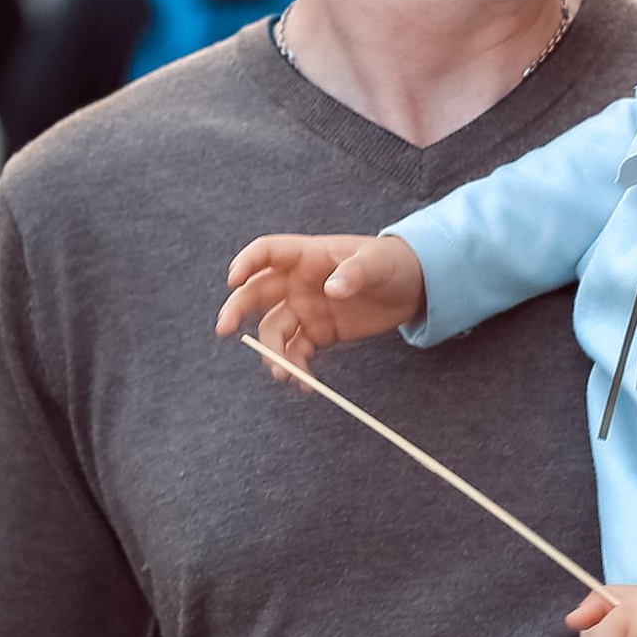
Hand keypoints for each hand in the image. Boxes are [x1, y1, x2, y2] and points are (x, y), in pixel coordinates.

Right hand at [217, 231, 425, 371]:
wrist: (412, 288)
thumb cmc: (391, 263)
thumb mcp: (377, 263)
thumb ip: (355, 273)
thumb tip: (331, 289)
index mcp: (307, 256)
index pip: (267, 252)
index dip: (247, 263)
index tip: (233, 281)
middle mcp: (297, 282)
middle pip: (256, 293)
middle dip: (238, 310)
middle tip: (225, 329)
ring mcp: (305, 309)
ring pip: (274, 330)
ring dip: (273, 351)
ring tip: (285, 373)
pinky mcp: (317, 333)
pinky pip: (297, 351)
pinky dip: (297, 367)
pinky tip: (306, 383)